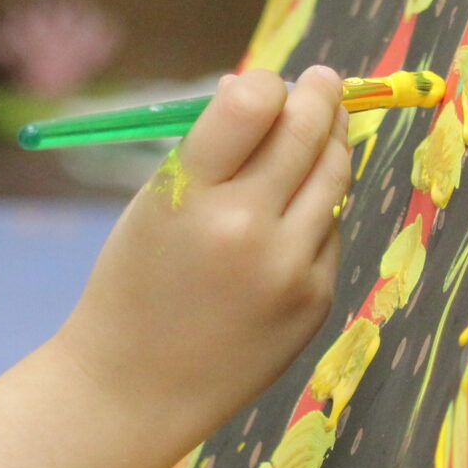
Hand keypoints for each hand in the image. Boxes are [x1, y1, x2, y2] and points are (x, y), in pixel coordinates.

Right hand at [53, 66, 350, 452]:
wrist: (135, 387)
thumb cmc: (134, 285)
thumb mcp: (152, 208)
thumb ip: (209, 156)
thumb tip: (266, 93)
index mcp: (187, 197)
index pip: (250, 104)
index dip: (267, 85)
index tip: (274, 81)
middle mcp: (245, 226)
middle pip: (306, 132)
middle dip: (318, 96)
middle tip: (322, 79)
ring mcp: (288, 265)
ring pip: (333, 176)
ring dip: (329, 144)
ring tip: (323, 128)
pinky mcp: (315, 297)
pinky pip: (329, 231)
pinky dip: (315, 214)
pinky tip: (288, 222)